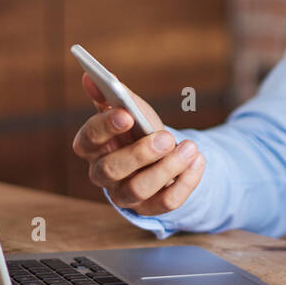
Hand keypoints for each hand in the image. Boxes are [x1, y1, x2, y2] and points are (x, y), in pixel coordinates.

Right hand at [71, 74, 204, 215]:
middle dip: (139, 153)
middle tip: (165, 137)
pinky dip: (186, 181)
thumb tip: (90, 75)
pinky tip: (198, 160)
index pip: (87, 139)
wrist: (163, 155)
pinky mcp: (150, 209)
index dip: (104, 127)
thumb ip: (113, 95)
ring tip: (190, 147)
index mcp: (92, 147)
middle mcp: (103, 174)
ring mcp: (125, 195)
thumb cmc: (139, 130)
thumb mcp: (130, 110)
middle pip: (110, 169)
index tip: (126, 114)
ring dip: (167, 168)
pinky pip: (167, 202)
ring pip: (139, 189)